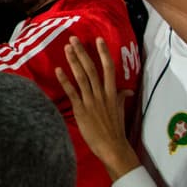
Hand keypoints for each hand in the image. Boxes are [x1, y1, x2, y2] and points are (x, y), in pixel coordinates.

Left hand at [55, 37, 139, 179]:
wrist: (112, 147)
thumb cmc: (115, 129)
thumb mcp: (120, 110)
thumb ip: (121, 97)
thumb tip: (128, 90)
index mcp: (112, 93)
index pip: (109, 68)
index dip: (103, 53)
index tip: (98, 40)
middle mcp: (102, 94)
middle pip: (92, 69)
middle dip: (83, 52)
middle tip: (73, 39)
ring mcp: (91, 101)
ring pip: (82, 77)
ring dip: (73, 62)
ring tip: (67, 48)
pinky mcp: (81, 110)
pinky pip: (72, 92)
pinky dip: (65, 80)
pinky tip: (58, 70)